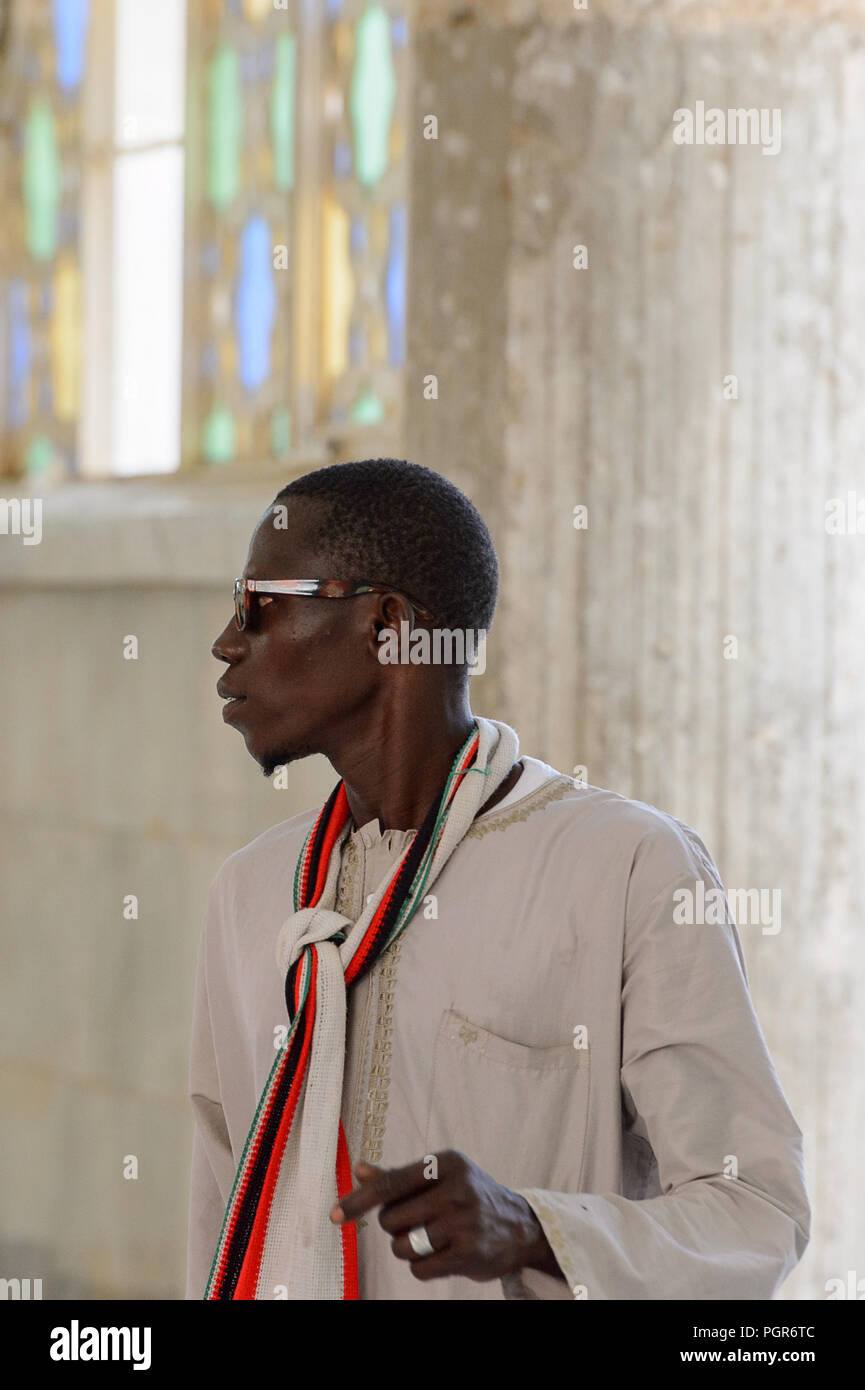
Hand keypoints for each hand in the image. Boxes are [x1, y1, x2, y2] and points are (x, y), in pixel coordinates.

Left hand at [329, 1149, 561, 1281]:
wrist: (519, 1225)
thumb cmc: (468, 1195)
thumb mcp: (439, 1176)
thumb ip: (398, 1175)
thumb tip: (359, 1169)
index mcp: (445, 1163)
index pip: (390, 1184)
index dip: (359, 1200)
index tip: (334, 1214)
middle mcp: (456, 1189)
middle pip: (391, 1219)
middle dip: (394, 1225)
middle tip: (416, 1220)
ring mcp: (463, 1223)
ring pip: (402, 1246)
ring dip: (407, 1247)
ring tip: (429, 1238)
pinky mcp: (468, 1253)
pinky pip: (419, 1269)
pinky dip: (421, 1266)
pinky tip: (440, 1254)